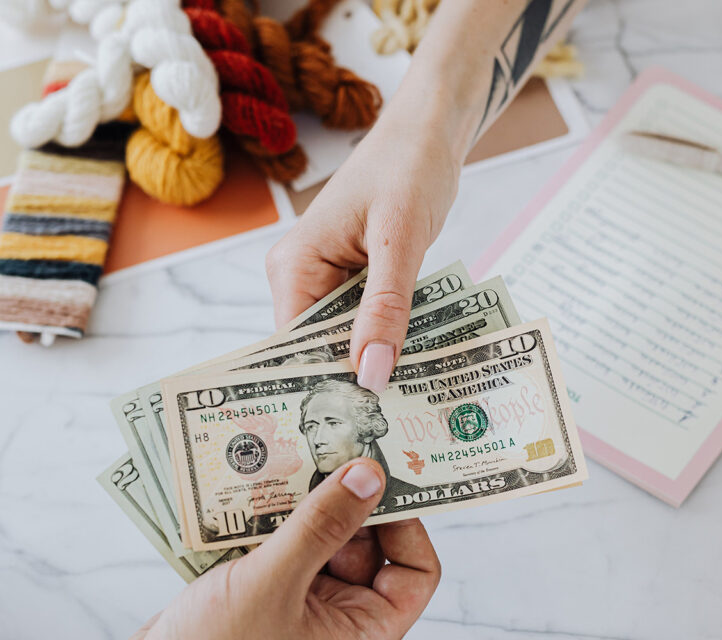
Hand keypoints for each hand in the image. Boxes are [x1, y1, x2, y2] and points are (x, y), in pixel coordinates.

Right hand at [29, 459, 439, 639]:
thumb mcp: (273, 584)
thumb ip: (322, 526)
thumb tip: (369, 476)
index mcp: (362, 632)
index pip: (414, 571)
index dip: (408, 524)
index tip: (383, 479)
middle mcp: (338, 619)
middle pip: (365, 547)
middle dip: (349, 502)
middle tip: (332, 451)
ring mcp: (300, 607)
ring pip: (321, 542)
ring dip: (308, 506)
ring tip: (294, 458)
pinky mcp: (265, 597)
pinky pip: (286, 549)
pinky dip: (276, 521)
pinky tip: (257, 487)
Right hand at [266, 101, 463, 391]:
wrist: (428, 132)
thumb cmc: (409, 168)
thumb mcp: (401, 239)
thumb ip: (386, 307)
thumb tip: (371, 375)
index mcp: (293, 267)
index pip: (296, 347)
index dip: (326, 385)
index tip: (359, 424)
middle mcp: (298, 277)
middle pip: (319, 348)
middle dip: (354, 378)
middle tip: (395, 418)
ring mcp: (324, 280)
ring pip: (344, 339)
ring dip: (374, 360)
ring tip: (408, 396)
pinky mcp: (351, 280)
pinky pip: (364, 321)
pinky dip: (386, 338)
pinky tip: (412, 360)